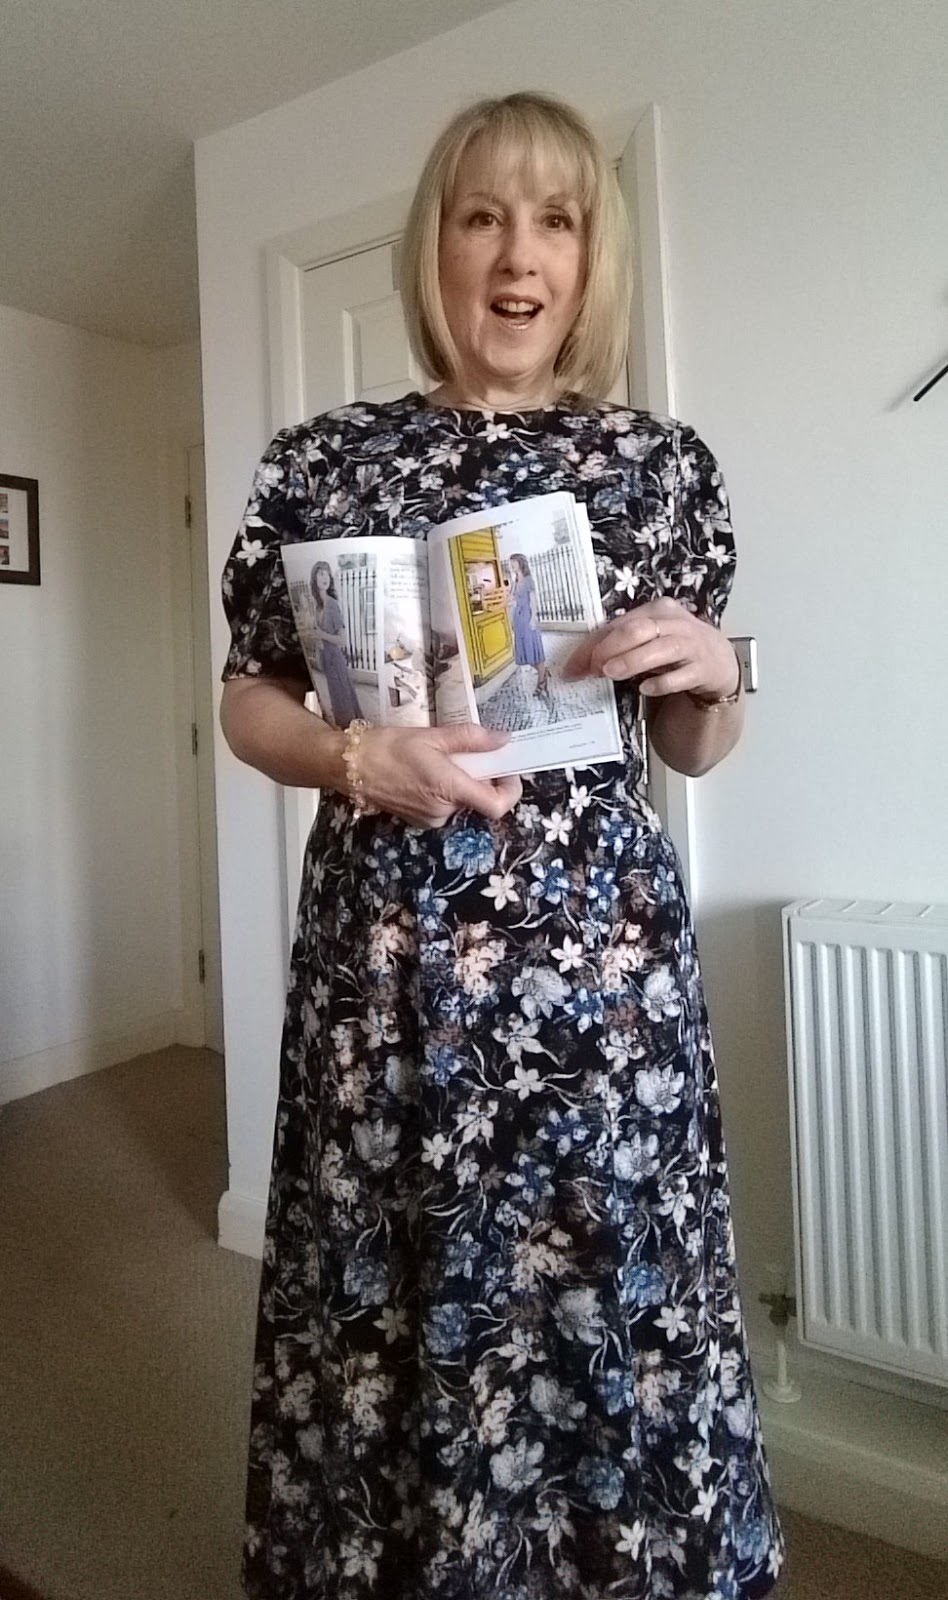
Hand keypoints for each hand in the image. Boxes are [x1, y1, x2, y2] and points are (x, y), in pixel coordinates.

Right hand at [354, 723, 522, 828]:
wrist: (347, 766)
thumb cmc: (388, 747)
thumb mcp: (432, 736)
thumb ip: (471, 739)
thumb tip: (503, 740)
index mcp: (449, 790)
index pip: (497, 805)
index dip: (510, 789)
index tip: (506, 768)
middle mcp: (443, 811)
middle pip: (479, 799)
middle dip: (480, 776)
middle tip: (467, 751)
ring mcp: (430, 819)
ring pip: (461, 801)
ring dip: (460, 781)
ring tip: (439, 758)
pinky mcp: (419, 820)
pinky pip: (444, 805)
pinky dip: (444, 789)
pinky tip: (426, 771)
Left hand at [561, 598, 739, 700]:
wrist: (718, 662)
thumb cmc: (675, 649)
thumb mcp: (649, 641)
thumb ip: (619, 648)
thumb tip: (583, 664)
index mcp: (657, 610)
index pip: (620, 624)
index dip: (594, 643)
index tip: (573, 665)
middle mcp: (676, 623)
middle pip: (639, 629)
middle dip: (611, 648)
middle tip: (592, 667)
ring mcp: (692, 645)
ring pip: (661, 648)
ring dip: (633, 660)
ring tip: (611, 673)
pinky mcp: (703, 669)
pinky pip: (681, 675)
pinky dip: (662, 682)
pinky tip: (645, 689)